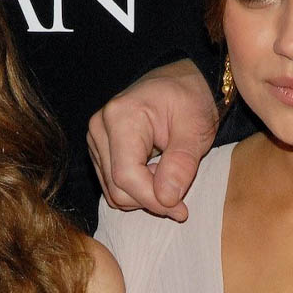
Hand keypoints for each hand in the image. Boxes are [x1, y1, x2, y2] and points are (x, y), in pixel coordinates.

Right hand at [87, 59, 217, 221]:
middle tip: (180, 191)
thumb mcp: (196, 129)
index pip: (126, 176)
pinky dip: (137, 190)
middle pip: (117, 188)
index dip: (153, 200)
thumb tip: (166, 199)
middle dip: (150, 199)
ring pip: (113, 192)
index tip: (181, 210)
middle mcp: (100, 127)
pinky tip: (156, 174)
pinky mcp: (99, 150)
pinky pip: (113, 186)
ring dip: (144, 195)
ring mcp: (96, 139)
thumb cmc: (191, 100)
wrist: (182, 82)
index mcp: (120, 116)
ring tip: (169, 177)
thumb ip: (182, 163)